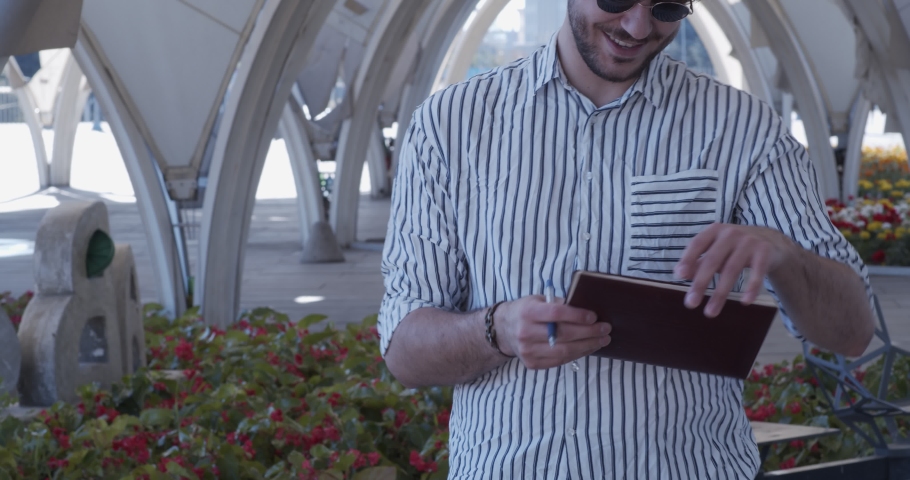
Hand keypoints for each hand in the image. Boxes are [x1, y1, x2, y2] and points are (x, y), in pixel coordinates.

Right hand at [495, 296, 609, 369]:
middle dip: (589, 332)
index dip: (577, 315)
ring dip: (587, 346)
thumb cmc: (526, 311)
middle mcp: (525, 332)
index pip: (556, 314)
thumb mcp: (538, 300)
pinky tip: (588, 348)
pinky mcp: (532, 363)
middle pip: (563, 335)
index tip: (594, 316)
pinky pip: (560, 361)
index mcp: (527, 312)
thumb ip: (559, 304)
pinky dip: (577, 354)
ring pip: (564, 351)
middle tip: (605, 329)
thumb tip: (587, 310)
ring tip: (602, 340)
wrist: (504, 330)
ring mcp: (528, 350)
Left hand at [674, 223, 796, 317]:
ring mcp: (749, 241)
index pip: (697, 243)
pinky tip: (745, 302)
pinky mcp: (765, 252)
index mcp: (714, 231)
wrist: (771, 239)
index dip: (688, 259)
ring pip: (731, 270)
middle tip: (691, 303)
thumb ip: (699, 261)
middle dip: (701, 283)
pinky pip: (757, 273)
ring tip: (710, 312)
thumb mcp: (716, 249)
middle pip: (712, 260)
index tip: (680, 276)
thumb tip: (681, 274)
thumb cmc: (734, 247)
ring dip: (720, 293)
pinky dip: (751, 288)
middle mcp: (730, 233)